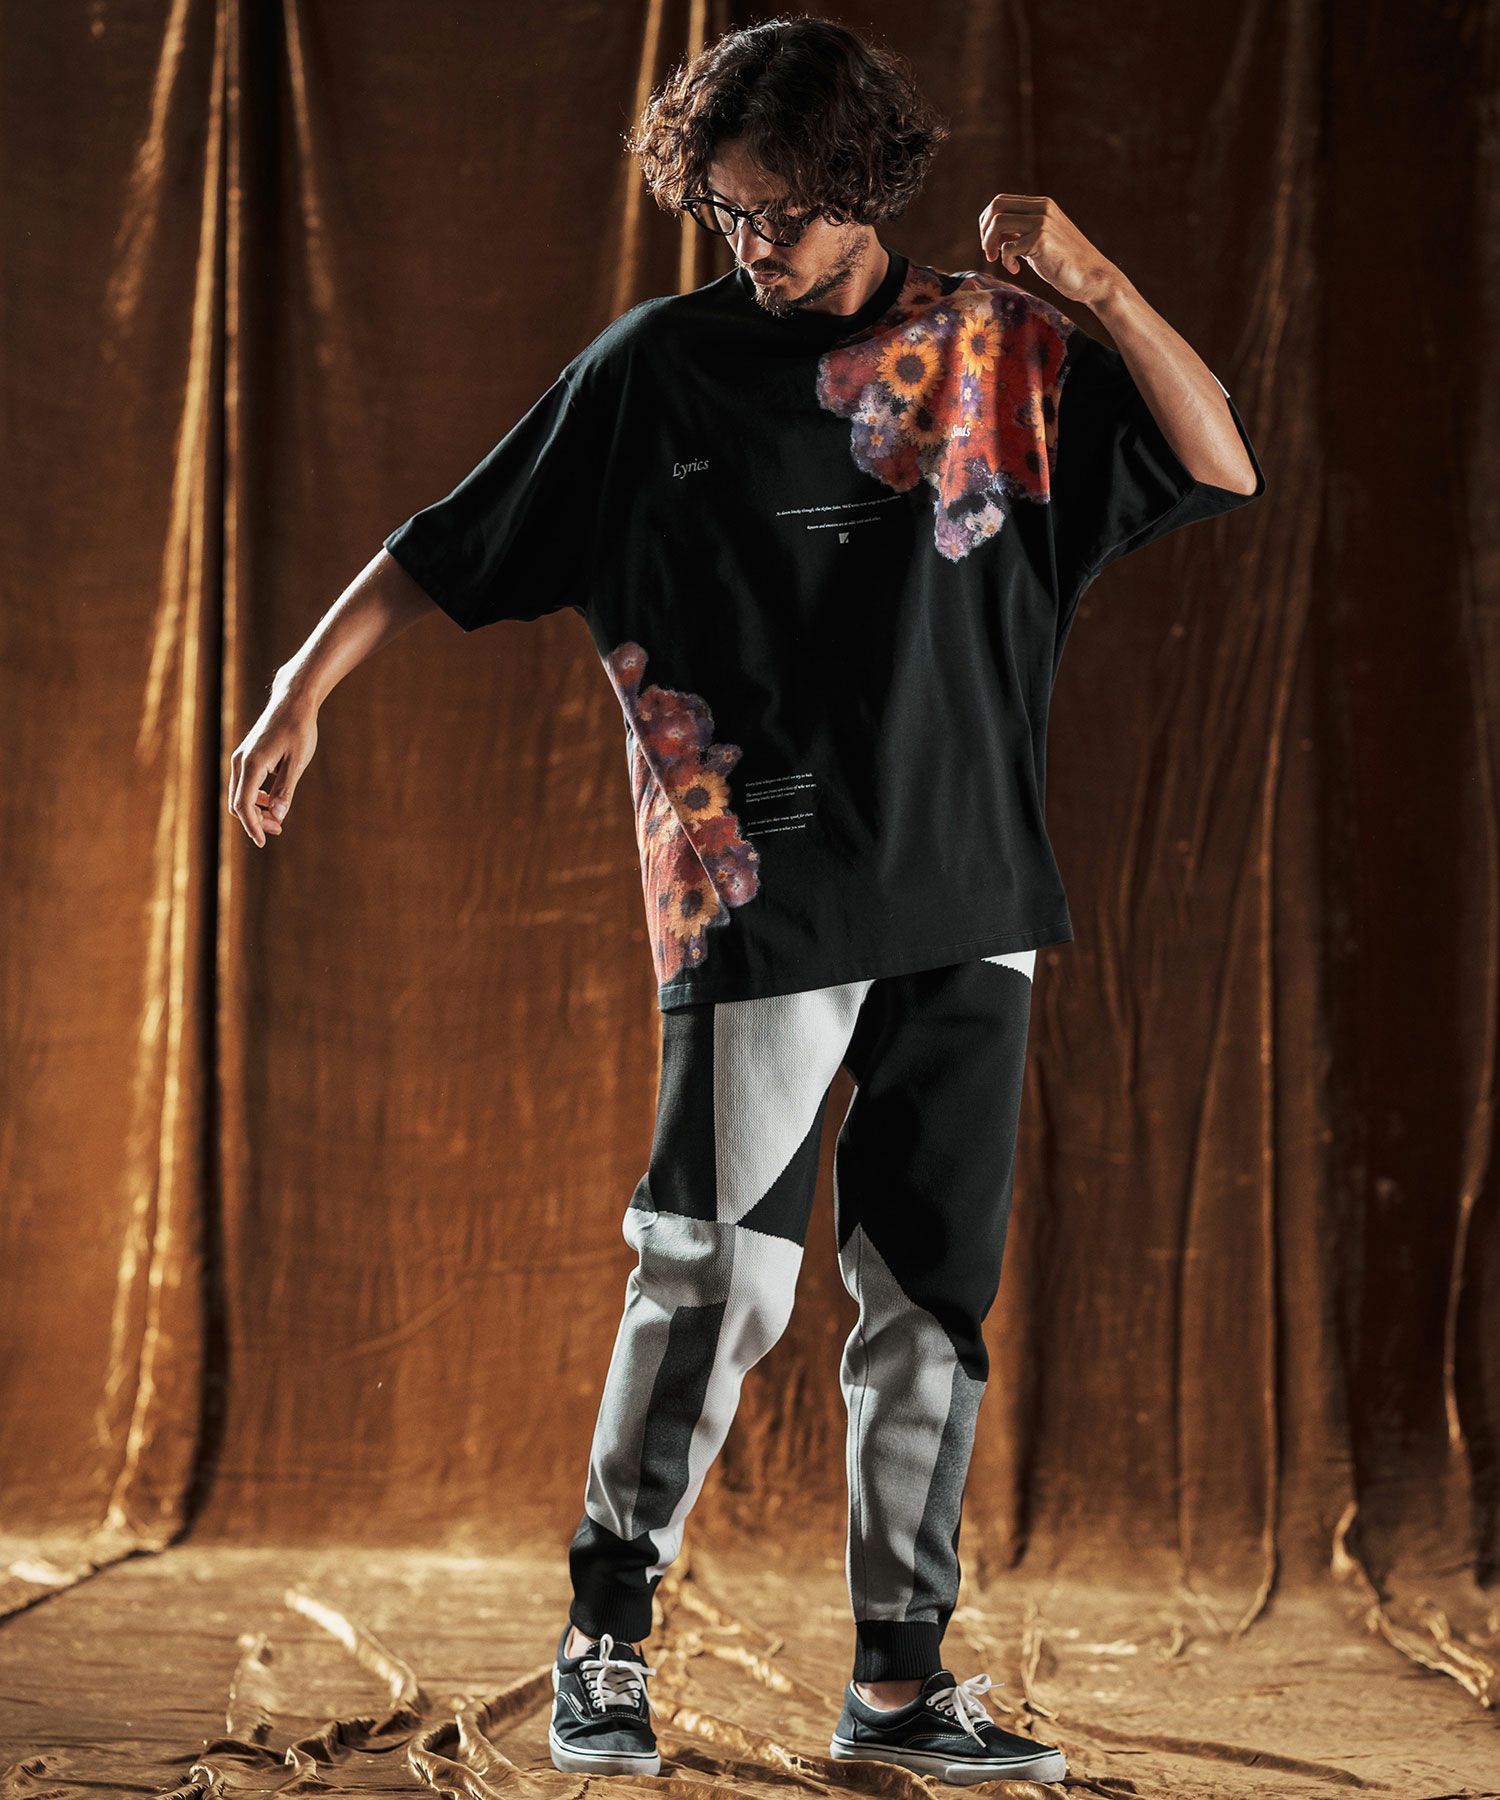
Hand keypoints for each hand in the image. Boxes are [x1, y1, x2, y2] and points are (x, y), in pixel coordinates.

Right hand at [228, 686, 319, 847]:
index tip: (262, 842)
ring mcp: (240, 758)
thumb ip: (286, 790)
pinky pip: (244, 784)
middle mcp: (240, 762)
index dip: (252, 826)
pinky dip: (255, 797)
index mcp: (251, 765)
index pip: (244, 805)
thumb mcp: (297, 762)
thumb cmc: (298, 730)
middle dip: (255, 820)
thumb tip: (278, 815)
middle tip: (278, 829)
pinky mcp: (246, 756)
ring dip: (255, 810)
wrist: (292, 701)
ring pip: (240, 794)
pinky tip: (273, 800)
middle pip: (238, 803)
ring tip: (278, 818)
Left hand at [977, 193, 1123, 309]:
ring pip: (998, 223)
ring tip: (997, 259)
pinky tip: (1016, 269)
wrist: (1092, 277)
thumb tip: (993, 235)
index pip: (1001, 201)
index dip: (986, 221)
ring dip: (990, 244)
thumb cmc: (1064, 262)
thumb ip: (1020, 233)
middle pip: (996, 207)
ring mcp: (1042, 222)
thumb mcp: (1039, 241)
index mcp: (1041, 205)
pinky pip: (1008, 247)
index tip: (989, 242)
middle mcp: (1042, 208)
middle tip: (989, 252)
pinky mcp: (1041, 240)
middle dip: (984, 230)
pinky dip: (1005, 261)